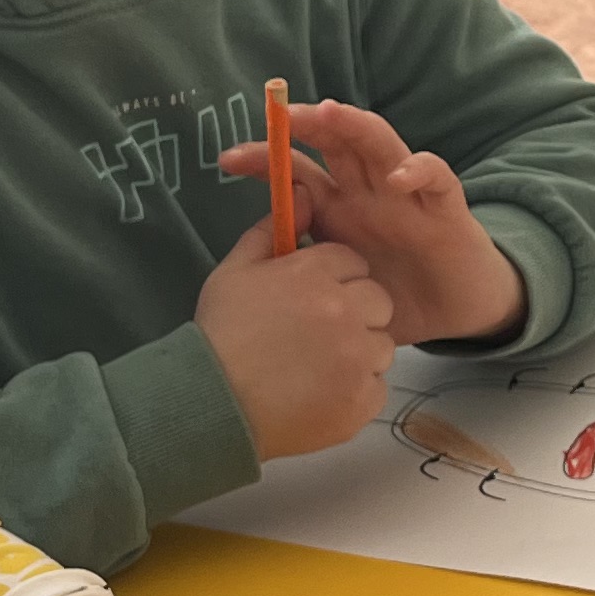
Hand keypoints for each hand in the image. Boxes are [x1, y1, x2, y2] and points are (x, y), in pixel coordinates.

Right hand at [193, 224, 395, 460]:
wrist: (211, 403)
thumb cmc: (221, 334)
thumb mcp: (236, 271)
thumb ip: (273, 230)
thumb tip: (303, 192)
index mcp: (315, 274)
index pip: (353, 263)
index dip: (334, 281)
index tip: (311, 301)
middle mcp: (344, 311)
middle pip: (378, 301)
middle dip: (356, 314)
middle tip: (318, 336)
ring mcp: (357, 358)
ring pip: (382, 345)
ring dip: (359, 355)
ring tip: (317, 368)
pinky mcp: (362, 399)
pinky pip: (377, 387)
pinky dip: (356, 393)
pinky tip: (321, 394)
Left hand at [221, 101, 526, 347]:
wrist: (459, 309)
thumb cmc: (398, 296)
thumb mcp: (341, 289)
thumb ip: (304, 279)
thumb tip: (250, 285)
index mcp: (340, 207)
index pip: (297, 170)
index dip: (264, 159)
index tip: (226, 160)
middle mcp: (370, 190)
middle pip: (335, 141)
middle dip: (305, 123)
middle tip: (280, 116)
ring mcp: (408, 195)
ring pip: (380, 144)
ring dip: (354, 125)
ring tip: (330, 113)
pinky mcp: (445, 207)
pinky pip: (436, 177)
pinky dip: (418, 171)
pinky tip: (398, 179)